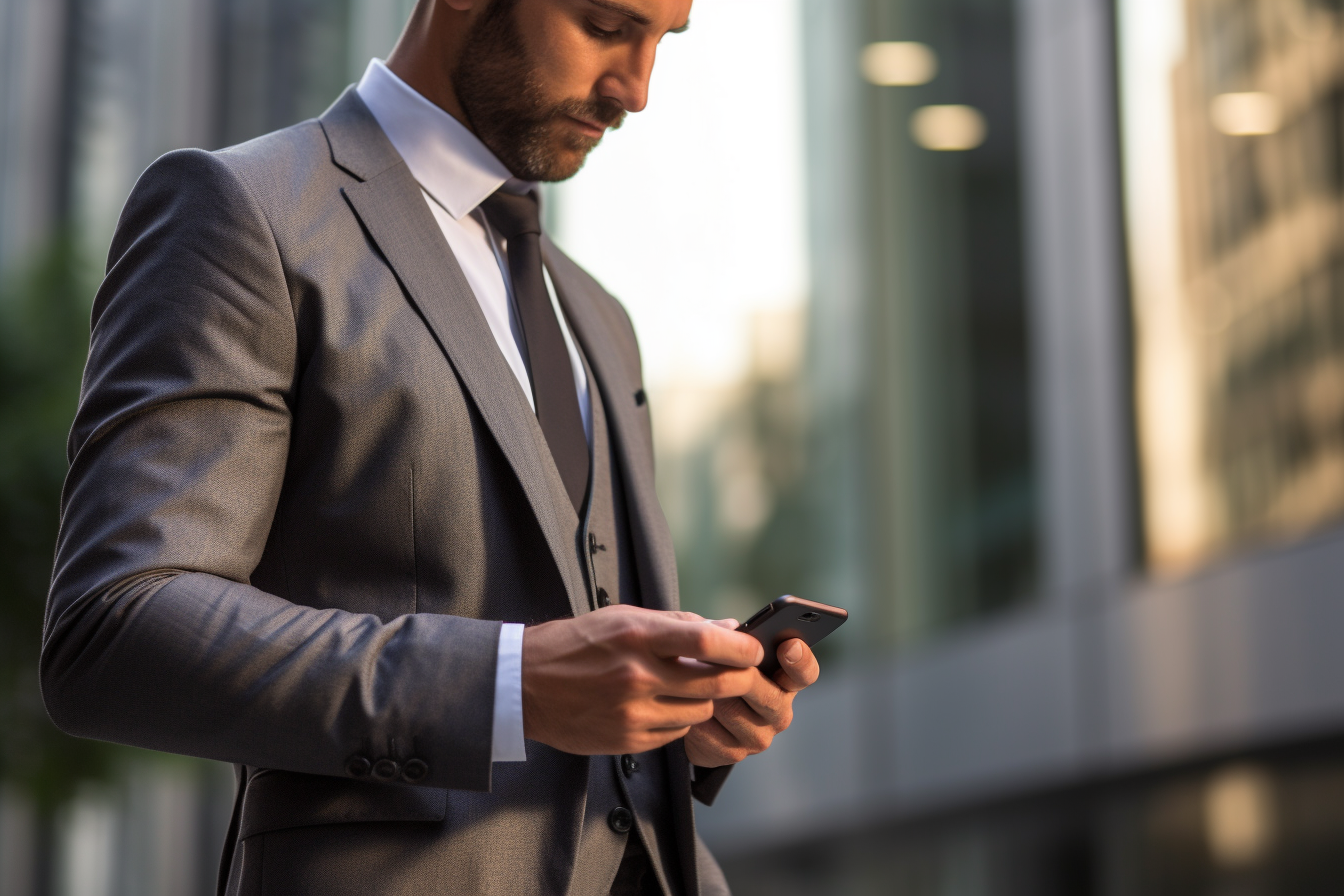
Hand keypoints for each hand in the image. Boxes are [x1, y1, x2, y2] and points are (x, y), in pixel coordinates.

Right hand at [522, 606, 763, 754]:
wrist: (524, 685)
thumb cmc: (576, 644)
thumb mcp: (623, 617)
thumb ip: (678, 624)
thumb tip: (727, 630)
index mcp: (637, 636)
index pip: (705, 642)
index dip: (740, 648)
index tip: (753, 649)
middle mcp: (637, 675)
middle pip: (714, 683)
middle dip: (737, 678)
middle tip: (741, 673)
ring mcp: (632, 712)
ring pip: (700, 712)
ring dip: (706, 701)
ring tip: (690, 687)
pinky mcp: (628, 740)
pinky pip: (676, 734)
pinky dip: (680, 720)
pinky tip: (664, 706)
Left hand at [682, 634, 819, 767]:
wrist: (688, 709)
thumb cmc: (715, 669)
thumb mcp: (724, 647)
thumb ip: (733, 635)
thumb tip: (733, 629)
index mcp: (785, 680)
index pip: (805, 672)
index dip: (800, 660)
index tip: (787, 645)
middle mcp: (779, 711)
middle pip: (767, 693)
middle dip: (738, 674)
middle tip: (711, 659)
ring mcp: (759, 737)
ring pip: (733, 711)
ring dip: (709, 694)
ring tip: (690, 680)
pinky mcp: (733, 754)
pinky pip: (711, 732)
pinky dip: (694, 715)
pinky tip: (685, 704)